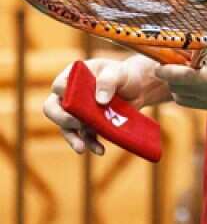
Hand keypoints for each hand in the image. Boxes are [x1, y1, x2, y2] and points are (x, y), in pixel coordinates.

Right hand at [44, 55, 169, 155]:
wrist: (137, 88)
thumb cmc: (123, 75)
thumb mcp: (118, 73)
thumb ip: (108, 81)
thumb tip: (100, 101)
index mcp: (72, 77)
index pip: (58, 86)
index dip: (63, 94)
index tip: (73, 102)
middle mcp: (69, 96)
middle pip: (53, 108)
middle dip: (62, 118)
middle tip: (76, 123)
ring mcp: (76, 112)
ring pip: (66, 127)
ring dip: (73, 138)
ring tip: (82, 148)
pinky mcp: (87, 125)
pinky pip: (84, 137)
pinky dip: (90, 144)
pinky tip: (100, 150)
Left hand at [155, 40, 206, 111]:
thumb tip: (189, 43)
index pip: (174, 70)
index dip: (163, 66)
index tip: (158, 60)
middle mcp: (206, 88)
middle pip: (175, 85)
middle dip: (171, 75)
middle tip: (174, 63)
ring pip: (180, 95)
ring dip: (178, 85)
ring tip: (185, 75)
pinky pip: (191, 102)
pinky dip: (187, 94)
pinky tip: (196, 84)